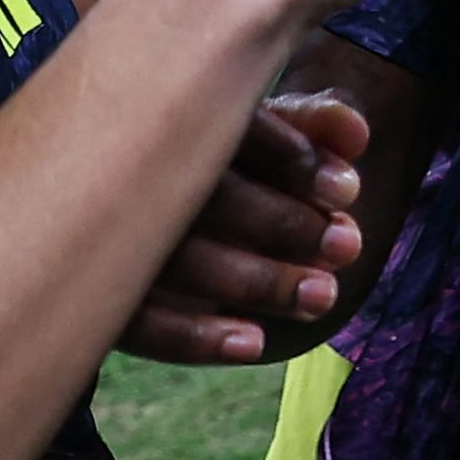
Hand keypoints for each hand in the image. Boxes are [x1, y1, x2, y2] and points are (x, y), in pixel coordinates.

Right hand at [118, 92, 369, 364]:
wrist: (135, 204)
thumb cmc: (218, 162)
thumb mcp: (262, 134)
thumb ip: (311, 126)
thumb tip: (357, 134)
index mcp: (171, 116)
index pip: (226, 128)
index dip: (291, 157)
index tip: (348, 190)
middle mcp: (128, 170)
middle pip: (204, 197)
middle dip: (284, 223)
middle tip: (347, 245)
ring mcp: (108, 235)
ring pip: (176, 262)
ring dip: (257, 281)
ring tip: (324, 295)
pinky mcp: (102, 294)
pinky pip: (137, 324)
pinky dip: (195, 337)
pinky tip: (256, 343)